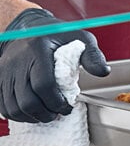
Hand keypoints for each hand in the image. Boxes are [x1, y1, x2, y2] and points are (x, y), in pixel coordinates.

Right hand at [0, 8, 109, 122]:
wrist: (28, 29)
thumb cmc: (56, 36)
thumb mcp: (79, 39)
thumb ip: (92, 55)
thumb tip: (103, 72)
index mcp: (38, 50)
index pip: (44, 85)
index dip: (57, 103)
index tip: (67, 107)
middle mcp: (17, 61)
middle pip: (28, 101)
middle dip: (47, 113)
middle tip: (58, 112)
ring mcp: (5, 70)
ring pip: (14, 107)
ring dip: (33, 117)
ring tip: (47, 113)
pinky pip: (3, 106)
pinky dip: (18, 115)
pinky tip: (32, 111)